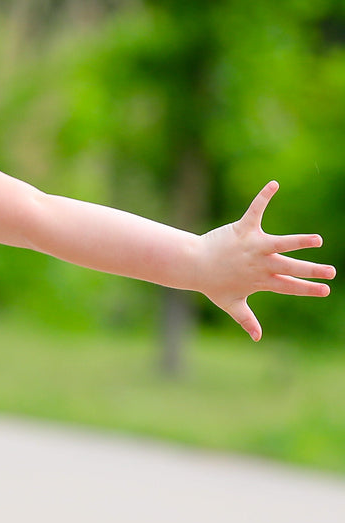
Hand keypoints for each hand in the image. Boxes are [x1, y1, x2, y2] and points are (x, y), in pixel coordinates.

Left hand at [198, 181, 334, 340]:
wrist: (191, 265)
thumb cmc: (212, 284)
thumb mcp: (231, 304)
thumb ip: (246, 320)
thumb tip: (257, 339)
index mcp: (260, 281)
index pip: (288, 287)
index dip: (307, 289)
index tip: (325, 291)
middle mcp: (260, 264)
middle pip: (289, 268)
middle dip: (311, 271)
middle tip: (331, 272)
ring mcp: (252, 246)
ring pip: (280, 243)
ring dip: (298, 241)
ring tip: (316, 240)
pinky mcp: (243, 229)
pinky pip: (255, 210)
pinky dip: (264, 196)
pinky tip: (274, 184)